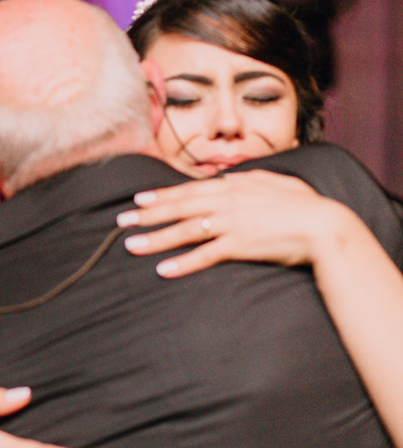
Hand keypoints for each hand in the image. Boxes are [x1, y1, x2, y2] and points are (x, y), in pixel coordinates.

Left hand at [115, 170, 343, 277]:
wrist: (325, 225)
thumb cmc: (302, 204)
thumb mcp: (272, 182)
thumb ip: (246, 180)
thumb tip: (227, 177)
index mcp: (233, 186)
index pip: (188, 191)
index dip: (161, 196)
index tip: (138, 200)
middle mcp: (227, 202)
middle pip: (179, 208)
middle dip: (147, 215)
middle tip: (121, 220)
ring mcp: (232, 223)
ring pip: (185, 230)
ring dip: (155, 238)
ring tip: (131, 245)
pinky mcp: (240, 245)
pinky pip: (205, 255)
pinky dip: (183, 263)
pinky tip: (163, 270)